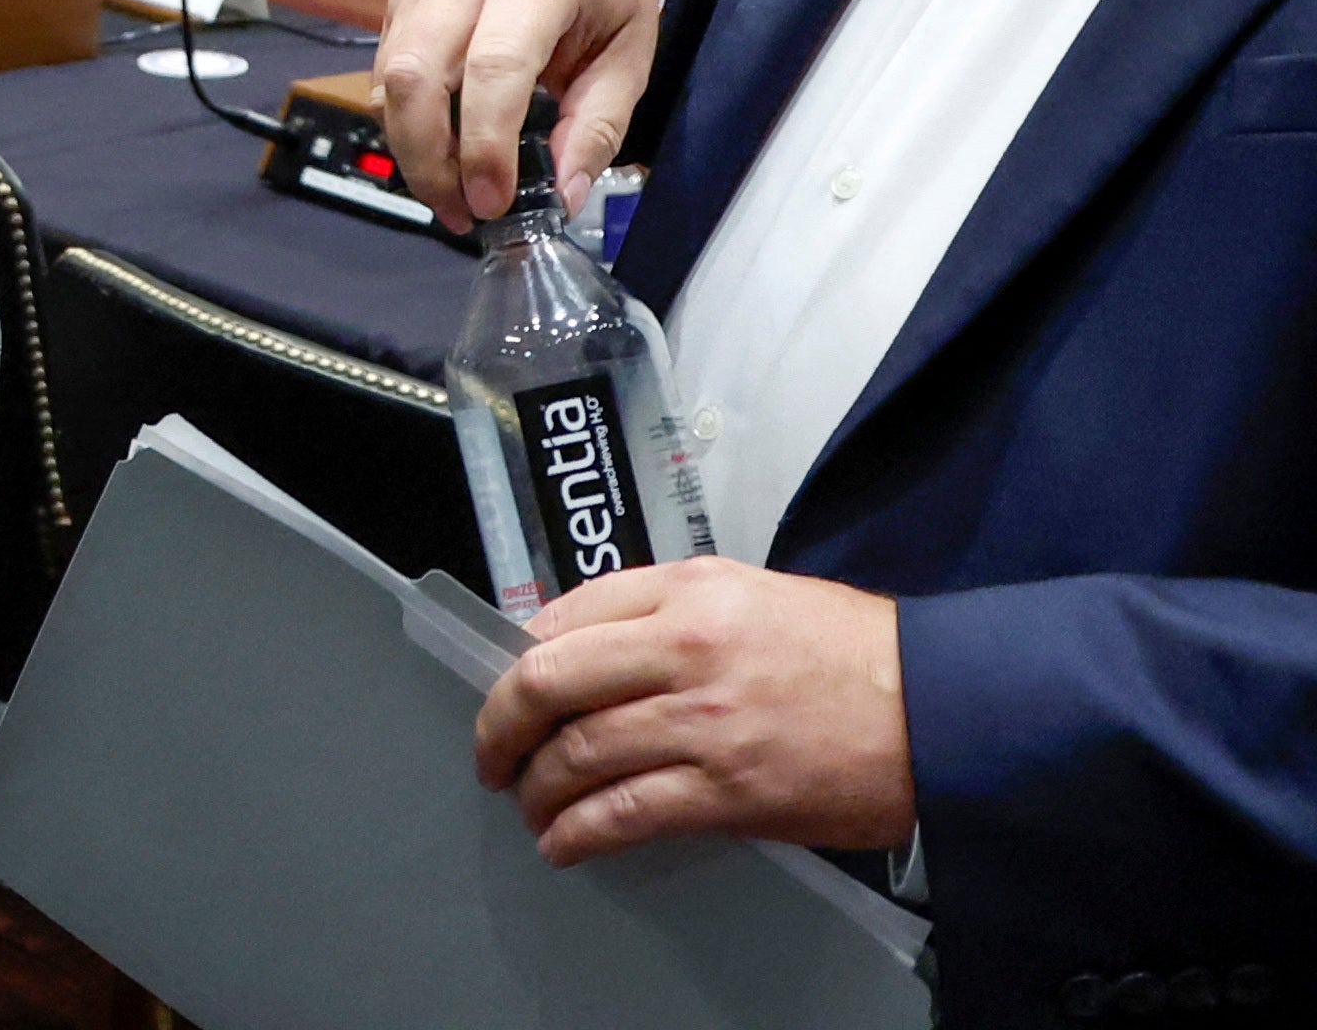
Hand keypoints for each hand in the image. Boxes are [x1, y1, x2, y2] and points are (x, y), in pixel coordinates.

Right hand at [375, 0, 660, 229]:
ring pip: (385, 76)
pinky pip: (384, 69)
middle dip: (426, 158)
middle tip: (460, 211)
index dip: (484, 145)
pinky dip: (404, 118)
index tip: (494, 203)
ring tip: (450, 193)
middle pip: (412, 74)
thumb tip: (562, 194)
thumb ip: (598, 123)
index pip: (493, 69)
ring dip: (409, 147)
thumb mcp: (630, 47)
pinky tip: (438, 148)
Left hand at [473, 558, 915, 864]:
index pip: (565, 617)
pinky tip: (563, 842)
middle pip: (548, 682)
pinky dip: (578, 831)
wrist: (944, 709)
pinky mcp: (729, 792)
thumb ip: (669, 613)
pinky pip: (624, 813)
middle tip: (490, 751)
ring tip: (528, 803)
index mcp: (688, 592)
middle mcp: (684, 649)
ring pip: (578, 754)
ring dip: (536, 787)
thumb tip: (591, 651)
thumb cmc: (855, 650)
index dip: (520, 659)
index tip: (510, 687)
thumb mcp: (753, 594)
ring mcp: (703, 723)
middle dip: (500, 722)